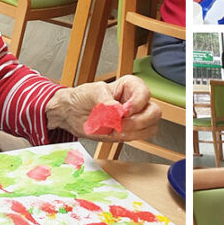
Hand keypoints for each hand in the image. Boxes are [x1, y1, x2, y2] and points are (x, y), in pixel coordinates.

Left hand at [46, 76, 160, 141]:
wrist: (70, 113)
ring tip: (117, 130)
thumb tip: (117, 112)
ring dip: (134, 131)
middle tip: (121, 123)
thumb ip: (106, 102)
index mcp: (129, 87)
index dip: (137, 103)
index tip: (124, 111)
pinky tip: (115, 134)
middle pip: (154, 112)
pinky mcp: (128, 131)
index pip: (144, 93)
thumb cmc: (81, 97)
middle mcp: (135, 102)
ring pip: (151, 127)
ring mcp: (133, 118)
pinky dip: (129, 138)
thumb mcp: (92, 93)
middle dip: (139, 120)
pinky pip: (140, 137)